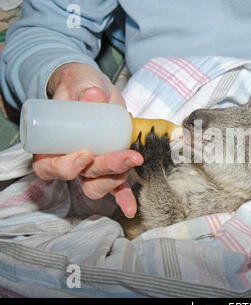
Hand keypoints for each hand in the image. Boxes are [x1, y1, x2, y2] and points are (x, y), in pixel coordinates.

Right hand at [33, 63, 142, 217]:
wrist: (94, 89)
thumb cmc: (79, 87)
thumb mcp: (79, 82)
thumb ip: (84, 86)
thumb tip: (93, 95)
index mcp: (52, 144)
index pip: (48, 166)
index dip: (64, 167)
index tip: (85, 154)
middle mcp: (70, 160)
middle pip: (80, 177)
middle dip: (104, 170)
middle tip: (125, 157)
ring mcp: (91, 166)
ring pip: (97, 185)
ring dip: (116, 179)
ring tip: (133, 160)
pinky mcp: (110, 165)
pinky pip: (114, 187)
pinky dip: (123, 198)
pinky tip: (130, 208)